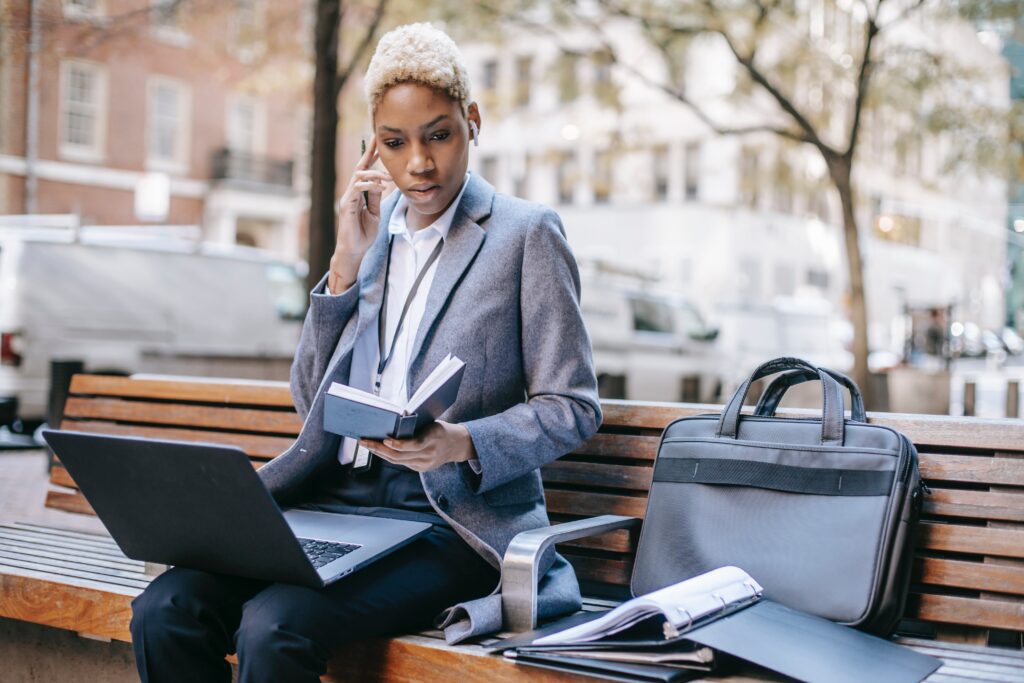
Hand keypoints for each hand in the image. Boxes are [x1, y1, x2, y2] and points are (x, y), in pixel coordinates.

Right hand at [330, 135, 392, 291]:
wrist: (354, 251)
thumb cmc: (363, 234)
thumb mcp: (374, 213)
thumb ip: (375, 198)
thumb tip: (381, 184)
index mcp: (358, 194)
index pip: (365, 172)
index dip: (371, 158)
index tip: (379, 145)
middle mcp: (351, 193)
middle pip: (359, 168)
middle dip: (368, 153)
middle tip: (376, 140)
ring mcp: (347, 198)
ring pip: (358, 176)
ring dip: (375, 174)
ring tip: (389, 177)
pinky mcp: (346, 205)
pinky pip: (357, 189)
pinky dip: (369, 185)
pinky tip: (381, 187)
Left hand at [359, 421, 475, 472]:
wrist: (456, 445)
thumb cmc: (440, 429)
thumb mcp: (431, 423)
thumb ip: (415, 425)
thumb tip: (391, 422)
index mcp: (433, 439)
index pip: (414, 445)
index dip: (399, 444)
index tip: (385, 440)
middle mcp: (429, 454)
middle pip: (400, 456)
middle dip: (379, 449)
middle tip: (364, 441)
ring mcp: (424, 464)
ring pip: (398, 461)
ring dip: (380, 453)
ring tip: (367, 445)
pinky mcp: (421, 469)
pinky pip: (402, 463)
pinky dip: (389, 456)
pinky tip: (378, 450)